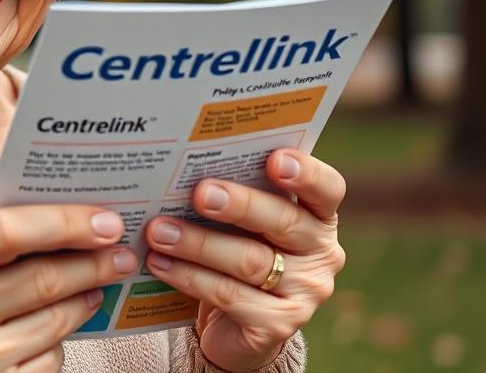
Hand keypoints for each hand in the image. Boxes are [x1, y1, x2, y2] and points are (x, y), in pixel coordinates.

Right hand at [0, 204, 136, 372]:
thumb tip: (75, 221)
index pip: (6, 230)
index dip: (63, 222)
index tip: (106, 221)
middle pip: (41, 277)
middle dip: (93, 262)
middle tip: (123, 254)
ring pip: (55, 320)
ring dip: (87, 298)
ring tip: (100, 284)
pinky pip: (51, 359)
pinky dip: (62, 340)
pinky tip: (66, 325)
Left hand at [144, 150, 345, 371]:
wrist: (234, 325)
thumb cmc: (235, 248)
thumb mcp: (241, 220)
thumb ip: (231, 191)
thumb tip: (183, 165)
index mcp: (317, 215)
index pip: (327, 188)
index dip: (305, 173)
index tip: (275, 159)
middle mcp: (320, 253)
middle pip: (283, 221)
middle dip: (239, 204)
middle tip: (200, 193)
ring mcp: (304, 293)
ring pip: (249, 261)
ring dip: (198, 243)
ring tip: (158, 231)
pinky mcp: (277, 326)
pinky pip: (229, 296)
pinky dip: (189, 277)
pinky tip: (159, 263)